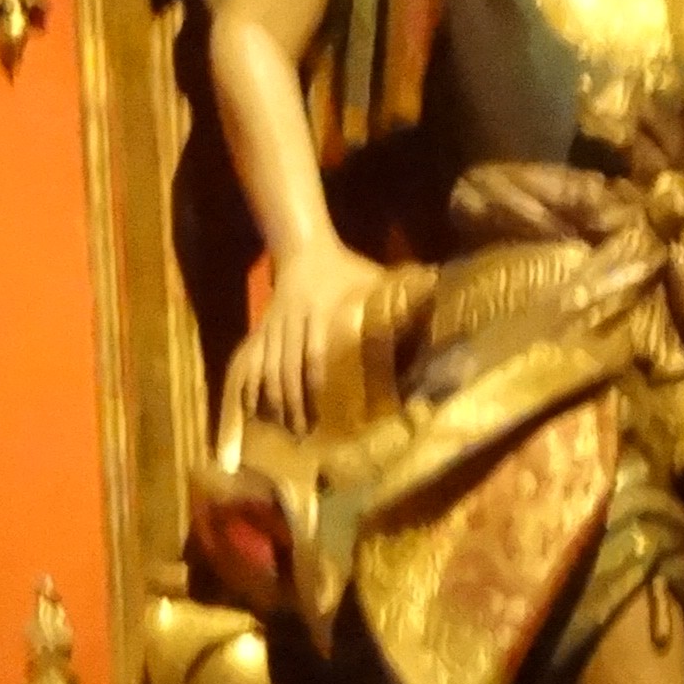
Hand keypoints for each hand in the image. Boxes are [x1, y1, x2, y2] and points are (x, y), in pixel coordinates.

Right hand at [224, 235, 397, 434]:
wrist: (304, 251)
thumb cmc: (347, 268)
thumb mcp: (374, 276)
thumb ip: (403, 291)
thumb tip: (437, 298)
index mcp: (321, 309)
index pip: (316, 352)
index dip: (317, 381)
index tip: (324, 409)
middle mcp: (293, 320)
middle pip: (287, 367)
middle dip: (293, 402)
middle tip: (303, 432)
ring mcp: (272, 326)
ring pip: (267, 368)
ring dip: (273, 400)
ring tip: (283, 428)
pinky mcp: (260, 330)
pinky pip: (248, 363)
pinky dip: (247, 387)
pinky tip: (250, 410)